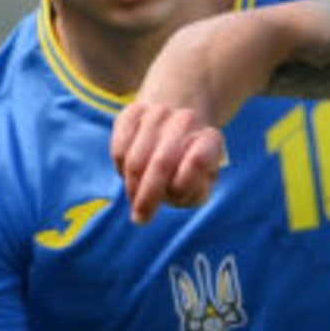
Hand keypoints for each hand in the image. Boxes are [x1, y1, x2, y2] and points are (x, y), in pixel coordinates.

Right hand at [110, 97, 228, 222]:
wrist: (177, 129)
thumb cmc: (188, 172)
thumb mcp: (200, 186)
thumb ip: (193, 193)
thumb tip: (172, 189)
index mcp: (211, 139)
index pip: (198, 162)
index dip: (183, 187)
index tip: (174, 199)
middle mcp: (187, 120)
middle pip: (162, 164)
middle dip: (148, 197)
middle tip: (141, 218)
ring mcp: (158, 113)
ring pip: (135, 160)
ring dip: (133, 186)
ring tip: (136, 196)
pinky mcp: (132, 112)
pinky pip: (119, 150)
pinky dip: (120, 170)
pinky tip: (129, 176)